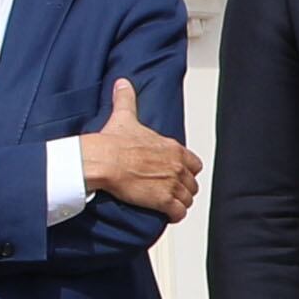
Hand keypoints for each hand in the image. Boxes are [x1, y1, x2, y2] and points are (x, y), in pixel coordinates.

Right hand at [74, 79, 201, 222]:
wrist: (104, 160)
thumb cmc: (113, 142)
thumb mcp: (124, 116)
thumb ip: (126, 99)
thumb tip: (122, 83)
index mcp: (172, 148)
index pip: (194, 163)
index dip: (186, 170)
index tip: (176, 173)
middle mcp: (176, 166)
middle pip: (192, 183)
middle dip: (183, 188)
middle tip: (171, 191)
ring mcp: (172, 184)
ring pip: (187, 199)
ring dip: (180, 202)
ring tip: (169, 205)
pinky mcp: (163, 201)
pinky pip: (179, 212)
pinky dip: (175, 215)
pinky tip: (167, 215)